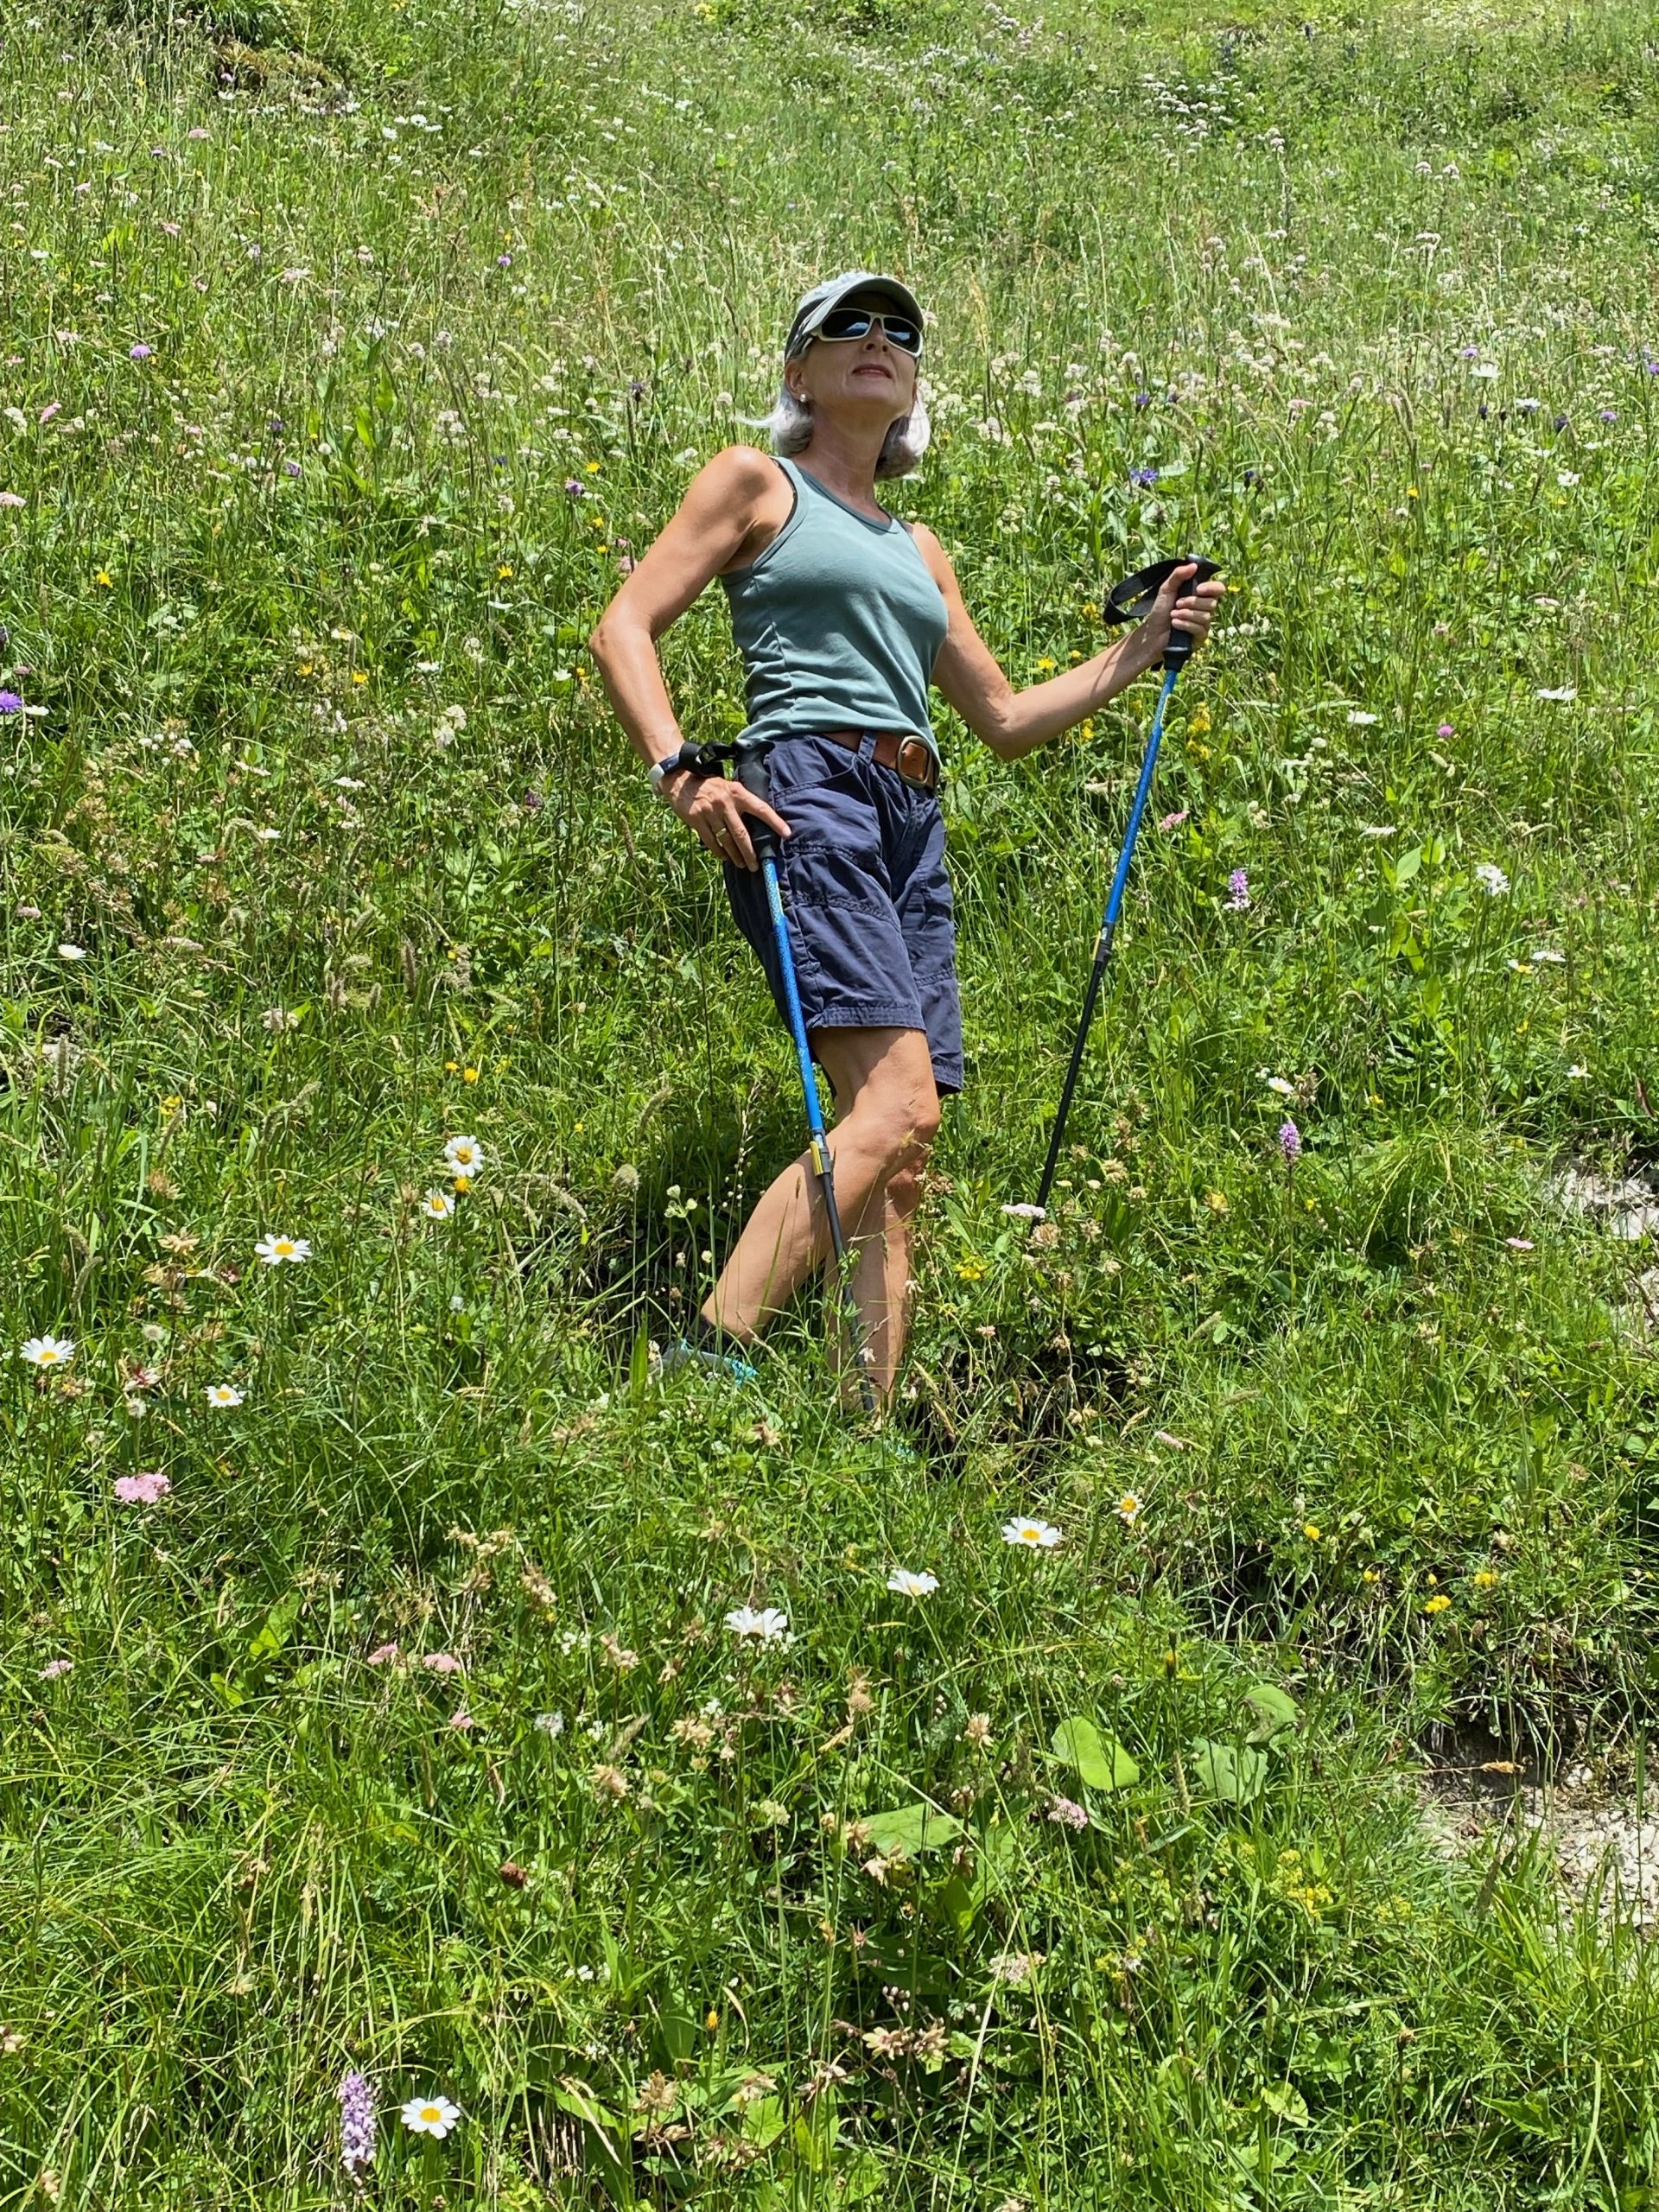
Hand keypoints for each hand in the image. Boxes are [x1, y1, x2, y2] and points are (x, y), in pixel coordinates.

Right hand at [669, 770, 790, 870]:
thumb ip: (740, 801)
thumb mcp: (728, 787)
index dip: (775, 822)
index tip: (786, 833)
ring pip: (727, 841)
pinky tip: (724, 857)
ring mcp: (710, 812)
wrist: (680, 779)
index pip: (761, 808)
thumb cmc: (709, 785)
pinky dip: (719, 851)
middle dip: (750, 853)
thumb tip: (756, 822)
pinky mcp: (697, 820)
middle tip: (755, 866)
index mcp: (737, 792)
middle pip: (742, 834)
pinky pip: (711, 841)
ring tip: (741, 864)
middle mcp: (725, 803)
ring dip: (735, 856)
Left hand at [1136, 563, 1225, 660]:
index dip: (1212, 588)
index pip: (1218, 589)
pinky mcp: (1200, 637)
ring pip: (1206, 616)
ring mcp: (1204, 624)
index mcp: (1201, 595)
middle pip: (1212, 603)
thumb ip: (1178, 575)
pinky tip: (1175, 624)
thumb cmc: (1160, 610)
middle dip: (1192, 602)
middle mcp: (1205, 609)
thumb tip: (1194, 565)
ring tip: (1173, 615)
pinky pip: (1200, 629)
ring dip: (1187, 614)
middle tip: (1177, 604)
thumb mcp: (1166, 589)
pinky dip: (1186, 625)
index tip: (1198, 589)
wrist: (1152, 632)